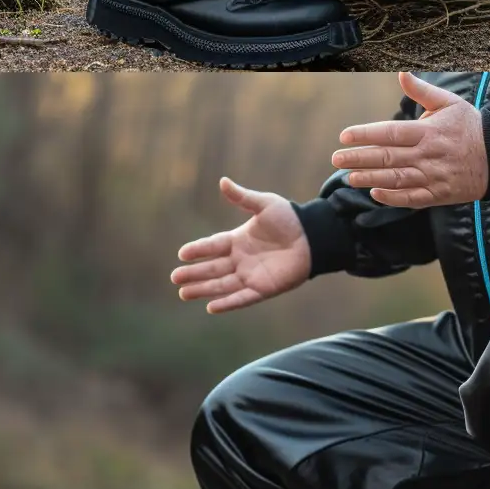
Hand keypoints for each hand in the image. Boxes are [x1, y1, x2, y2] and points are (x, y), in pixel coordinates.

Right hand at [173, 177, 312, 314]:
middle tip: (175, 278)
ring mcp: (251, 275)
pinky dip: (228, 303)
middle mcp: (241, 259)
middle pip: (212, 268)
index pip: (212, 246)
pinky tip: (210, 307)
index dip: (197, 250)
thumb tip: (223, 181)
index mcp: (238, 240)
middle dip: (194, 273)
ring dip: (203, 289)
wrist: (315, 236)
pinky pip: (242, 297)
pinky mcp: (264, 288)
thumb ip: (243, 197)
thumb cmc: (290, 219)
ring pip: (222, 284)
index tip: (181, 254)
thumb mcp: (265, 205)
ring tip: (183, 293)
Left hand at [332, 71, 489, 207]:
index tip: (344, 136)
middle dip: (358, 158)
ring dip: (369, 179)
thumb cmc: (471, 127)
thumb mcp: (450, 103)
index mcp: (428, 132)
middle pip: (387, 157)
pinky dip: (392, 198)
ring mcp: (433, 176)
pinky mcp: (439, 193)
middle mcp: (428, 155)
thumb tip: (401, 74)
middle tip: (336, 158)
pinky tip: (375, 193)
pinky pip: (411, 198)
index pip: (390, 133)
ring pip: (395, 179)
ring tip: (349, 177)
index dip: (365, 134)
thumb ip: (422, 91)